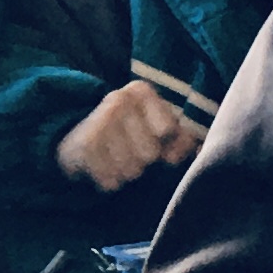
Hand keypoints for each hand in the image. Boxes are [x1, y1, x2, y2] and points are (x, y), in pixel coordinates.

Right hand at [60, 82, 202, 192]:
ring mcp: (99, 121)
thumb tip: (199, 152)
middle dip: (142, 160)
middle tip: (128, 151)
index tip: (152, 139)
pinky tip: (101, 168)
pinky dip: (109, 181)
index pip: (167, 131)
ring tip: (114, 160)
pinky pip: (111, 180)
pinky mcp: (84, 145)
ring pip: (131, 170)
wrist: (74, 136)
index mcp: (141, 91)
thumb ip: (182, 138)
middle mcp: (119, 99)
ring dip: (125, 172)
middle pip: (150, 153)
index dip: (163, 144)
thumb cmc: (127, 133)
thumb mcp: (155, 127)